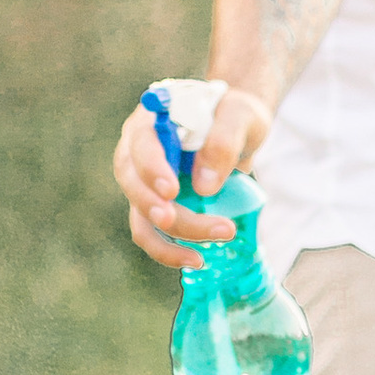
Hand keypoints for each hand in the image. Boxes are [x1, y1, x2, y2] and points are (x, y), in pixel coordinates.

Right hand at [112, 86, 273, 274]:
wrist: (237, 128)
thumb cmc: (236, 115)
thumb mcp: (241, 116)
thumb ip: (224, 140)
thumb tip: (204, 187)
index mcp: (153, 120)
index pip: (141, 142)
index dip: (151, 168)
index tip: (171, 191)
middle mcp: (139, 151)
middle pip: (133, 181)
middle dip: (153, 208)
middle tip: (176, 223)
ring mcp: (144, 181)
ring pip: (140, 214)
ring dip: (165, 239)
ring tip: (197, 257)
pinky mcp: (156, 205)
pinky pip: (152, 233)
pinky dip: (169, 251)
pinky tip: (196, 260)